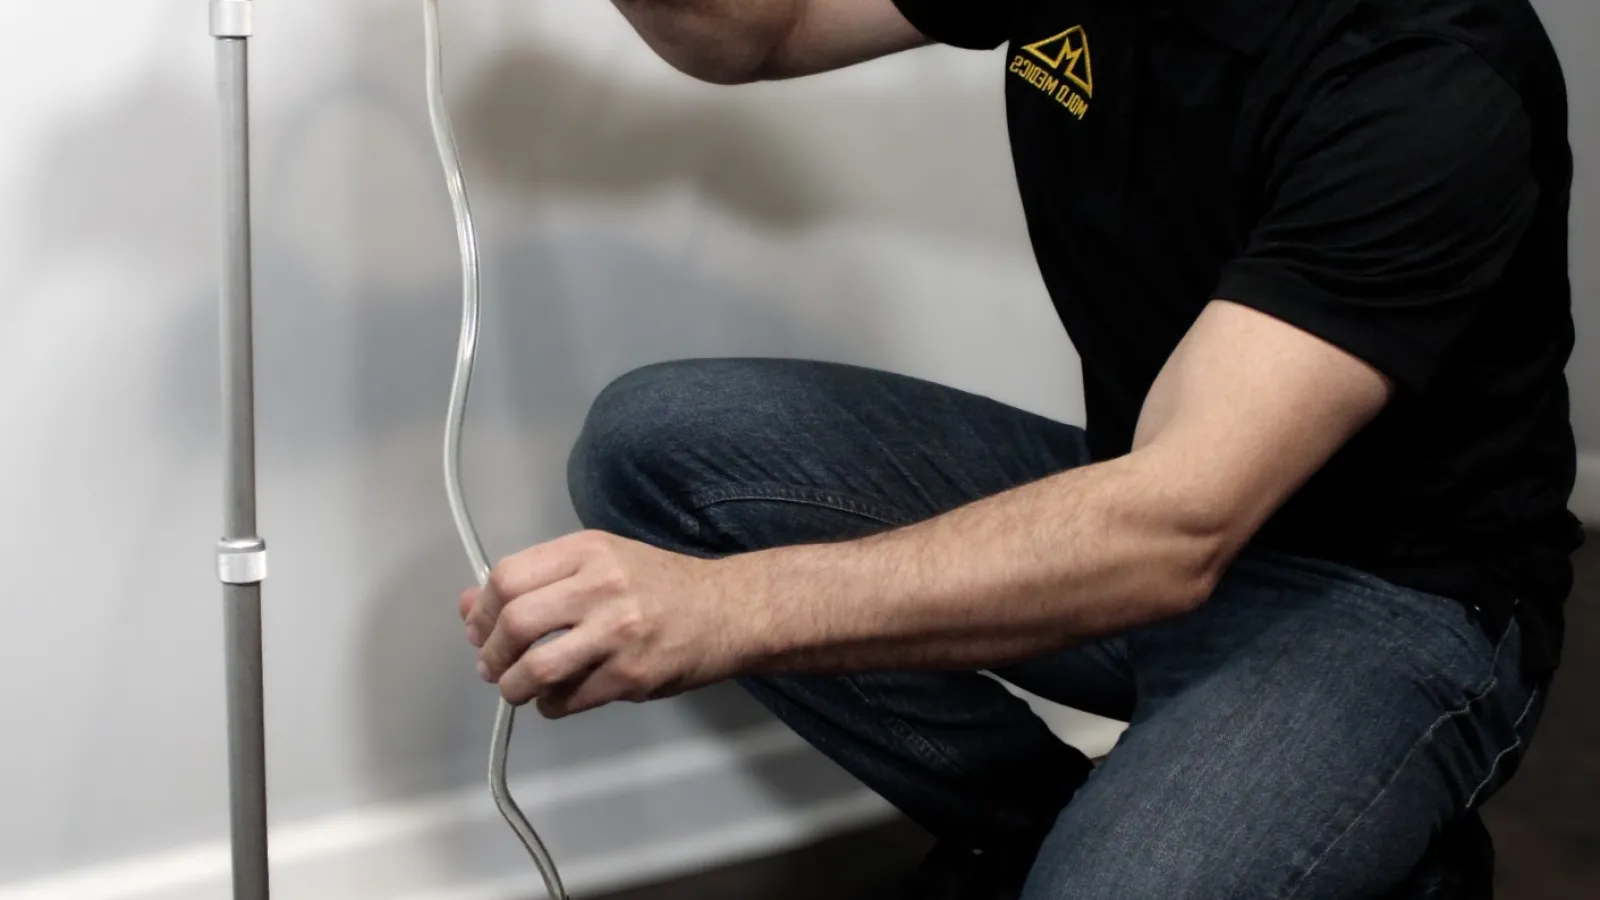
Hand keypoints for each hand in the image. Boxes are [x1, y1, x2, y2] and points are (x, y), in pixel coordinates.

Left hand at [459, 531, 758, 717]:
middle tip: (492, 667)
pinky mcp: (632, 674)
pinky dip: (551, 706)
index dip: (482, 611)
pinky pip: (569, 699)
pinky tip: (557, 699)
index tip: (480, 630)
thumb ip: (538, 580)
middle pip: (516, 622)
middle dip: (491, 654)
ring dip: (513, 687)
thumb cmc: (660, 585)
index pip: (508, 577)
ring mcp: (618, 632)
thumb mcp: (600, 563)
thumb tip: (470, 607)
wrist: (729, 610)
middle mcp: (602, 586)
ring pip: (536, 669)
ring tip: (517, 689)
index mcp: (588, 551)